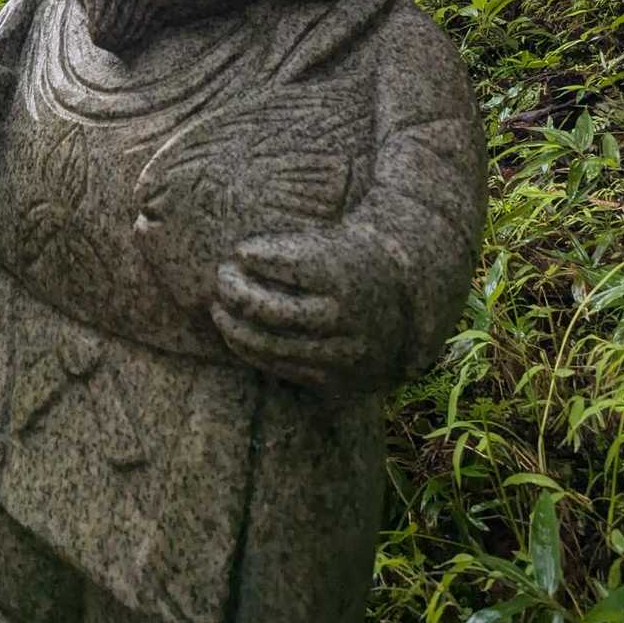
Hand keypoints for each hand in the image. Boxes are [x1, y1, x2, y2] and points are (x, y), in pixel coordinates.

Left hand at [211, 230, 402, 392]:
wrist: (406, 301)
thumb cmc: (353, 261)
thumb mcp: (333, 243)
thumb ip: (291, 250)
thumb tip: (240, 257)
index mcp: (345, 275)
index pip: (287, 264)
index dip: (256, 256)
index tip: (240, 250)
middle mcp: (344, 316)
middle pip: (270, 309)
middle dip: (235, 292)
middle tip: (221, 277)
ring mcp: (341, 353)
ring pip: (271, 344)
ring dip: (234, 328)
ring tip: (218, 310)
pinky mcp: (336, 380)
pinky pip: (282, 368)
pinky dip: (252, 352)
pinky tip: (235, 336)